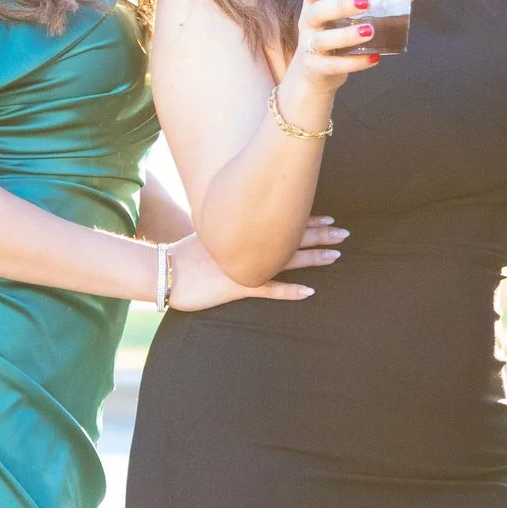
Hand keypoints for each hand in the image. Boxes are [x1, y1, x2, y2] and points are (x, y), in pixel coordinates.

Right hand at [165, 224, 341, 309]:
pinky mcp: (237, 286)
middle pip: (290, 235)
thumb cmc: (181, 255)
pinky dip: (289, 290)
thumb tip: (243, 226)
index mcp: (241, 229)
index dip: (306, 218)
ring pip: (287, 259)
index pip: (280, 219)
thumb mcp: (208, 235)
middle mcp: (247, 243)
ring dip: (313, 257)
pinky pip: (269, 289)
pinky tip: (309, 292)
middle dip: (319, 233)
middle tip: (344, 231)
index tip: (327, 215)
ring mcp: (244, 264)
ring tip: (336, 254)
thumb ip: (229, 231)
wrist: (162, 270)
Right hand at [274, 0, 410, 128]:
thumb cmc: (335, 34)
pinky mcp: (316, 67)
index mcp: (314, 3)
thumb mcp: (346, 17)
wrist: (314, 72)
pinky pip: (333, 65)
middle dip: (340, 6)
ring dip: (347, 35)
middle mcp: (307, 23)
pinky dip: (354, 63)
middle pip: (317, 11)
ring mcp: (309, 46)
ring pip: (323, 40)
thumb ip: (375, 2)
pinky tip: (374, 58)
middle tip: (365, 3)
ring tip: (370, 31)